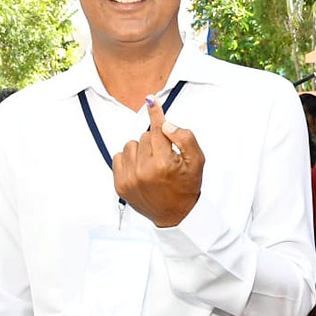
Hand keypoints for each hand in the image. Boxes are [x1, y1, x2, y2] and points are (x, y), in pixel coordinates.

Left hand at [112, 96, 204, 226]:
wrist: (175, 215)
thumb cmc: (187, 187)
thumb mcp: (197, 162)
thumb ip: (185, 138)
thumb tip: (166, 124)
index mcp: (163, 164)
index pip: (158, 130)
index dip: (156, 114)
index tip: (151, 99)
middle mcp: (143, 171)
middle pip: (145, 136)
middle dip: (156, 142)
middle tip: (165, 157)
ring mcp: (129, 179)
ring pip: (131, 145)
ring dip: (141, 150)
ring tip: (152, 165)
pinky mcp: (120, 185)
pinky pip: (119, 157)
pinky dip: (129, 160)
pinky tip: (140, 170)